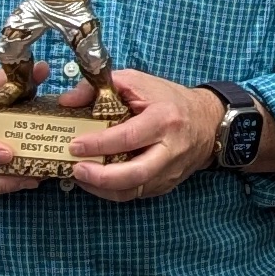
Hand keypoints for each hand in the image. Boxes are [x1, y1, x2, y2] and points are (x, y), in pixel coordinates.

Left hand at [60, 68, 220, 201]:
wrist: (207, 121)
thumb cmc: (168, 99)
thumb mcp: (136, 82)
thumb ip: (100, 88)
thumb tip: (67, 101)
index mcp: (164, 119)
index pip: (128, 137)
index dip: (98, 144)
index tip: (75, 145)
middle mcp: (170, 148)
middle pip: (136, 173)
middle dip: (102, 176)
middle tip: (77, 169)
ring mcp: (170, 170)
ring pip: (134, 190)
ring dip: (103, 188)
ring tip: (81, 177)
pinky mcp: (167, 184)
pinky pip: (136, 194)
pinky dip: (113, 191)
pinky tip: (96, 181)